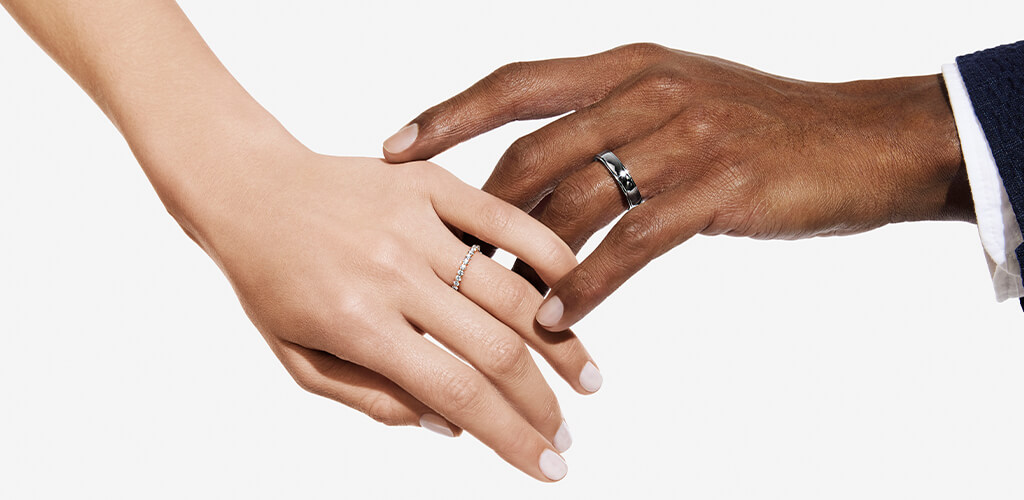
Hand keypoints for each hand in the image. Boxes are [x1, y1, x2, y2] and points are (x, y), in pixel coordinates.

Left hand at [1, 0, 595, 482]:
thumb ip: (374, 400)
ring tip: (587, 381)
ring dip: (559, 344)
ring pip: (510, 292)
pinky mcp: (431, 185)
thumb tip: (452, 426)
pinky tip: (574, 292)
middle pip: (494, 350)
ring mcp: (416, 224)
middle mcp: (393, 273)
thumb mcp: (301, 361)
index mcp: (357, 324)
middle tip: (565, 436)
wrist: (251, 190)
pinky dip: (549, 258)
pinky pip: (505, 221)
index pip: (457, 393)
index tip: (546, 467)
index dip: (510, 437)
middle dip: (541, 405)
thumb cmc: (272, 283)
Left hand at [382, 43, 970, 330]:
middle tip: (446, 258)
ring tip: (494, 304)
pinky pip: (629, 244)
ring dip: (527, 259)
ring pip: (575, 202)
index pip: (516, 83)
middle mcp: (644, 89)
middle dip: (481, 211)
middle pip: (532, 152)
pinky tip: (559, 319)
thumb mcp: (679, 99)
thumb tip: (543, 167)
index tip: (393, 150)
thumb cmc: (762, 125)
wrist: (862, 140)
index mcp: (626, 65)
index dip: (449, 115)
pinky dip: (586, 285)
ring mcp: (680, 136)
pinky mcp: (714, 187)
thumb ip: (611, 121)